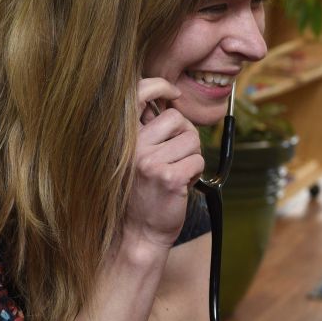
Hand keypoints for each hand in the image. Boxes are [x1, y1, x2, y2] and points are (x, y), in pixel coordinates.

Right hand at [124, 78, 205, 249]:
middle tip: (176, 158)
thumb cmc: (142, 194)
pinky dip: (196, 175)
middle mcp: (133, 146)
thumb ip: (147, 131)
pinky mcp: (169, 177)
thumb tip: (171, 100)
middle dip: (186, 136)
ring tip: (175, 175)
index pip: (138, 94)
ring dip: (191, 158)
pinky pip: (197, 162)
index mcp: (123, 138)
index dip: (160, 86)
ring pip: (192, 141)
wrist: (139, 234)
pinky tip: (180, 186)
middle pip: (177, 119)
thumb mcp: (135, 156)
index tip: (174, 93)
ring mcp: (150, 162)